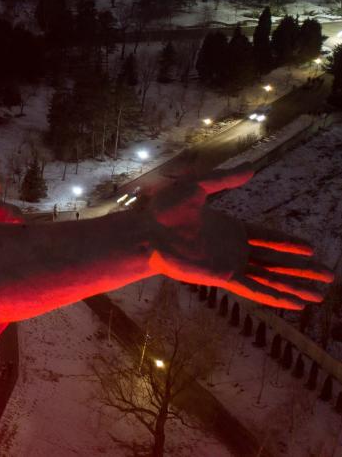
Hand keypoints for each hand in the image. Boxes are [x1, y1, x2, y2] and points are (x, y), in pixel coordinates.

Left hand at [145, 168, 331, 308]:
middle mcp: (233, 249)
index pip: (267, 238)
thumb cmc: (165, 210)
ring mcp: (230, 264)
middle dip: (301, 268)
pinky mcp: (224, 277)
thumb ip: (224, 179)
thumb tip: (251, 167)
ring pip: (271, 277)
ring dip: (296, 285)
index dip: (288, 243)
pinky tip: (295, 303)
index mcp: (230, 229)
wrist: (147, 231)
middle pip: (276, 260)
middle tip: (327, 275)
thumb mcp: (198, 187)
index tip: (311, 248)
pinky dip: (276, 296)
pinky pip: (256, 289)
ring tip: (320, 293)